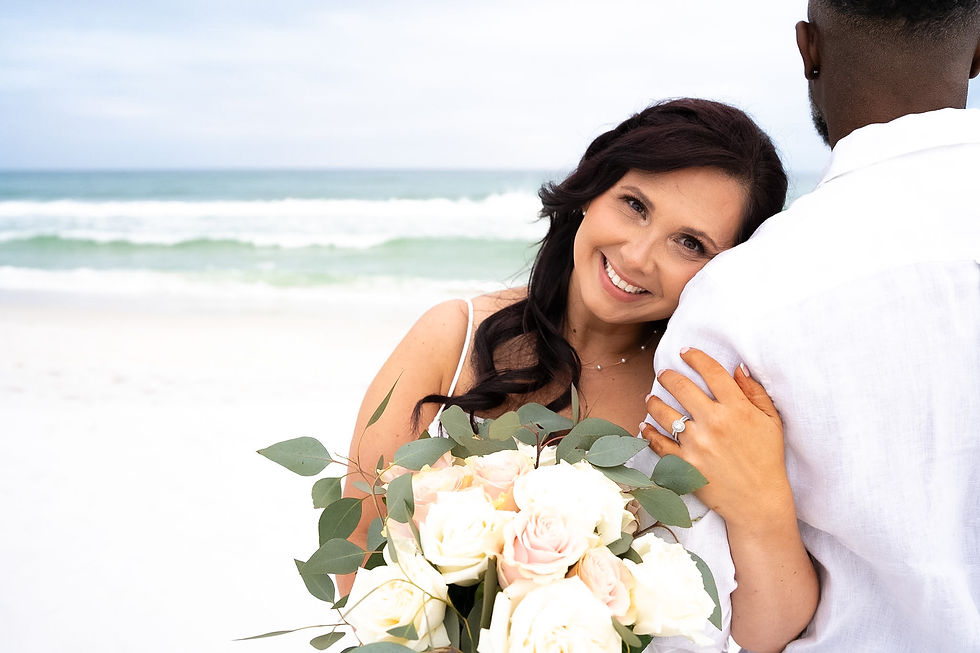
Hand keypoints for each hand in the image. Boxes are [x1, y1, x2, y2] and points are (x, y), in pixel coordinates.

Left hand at [640, 348, 792, 530]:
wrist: (758, 501)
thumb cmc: (767, 458)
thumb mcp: (771, 421)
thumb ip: (754, 392)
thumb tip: (737, 366)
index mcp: (737, 409)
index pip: (712, 372)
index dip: (695, 357)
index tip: (686, 352)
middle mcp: (714, 423)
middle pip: (682, 387)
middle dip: (669, 376)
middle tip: (664, 374)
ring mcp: (696, 444)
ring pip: (663, 413)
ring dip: (653, 402)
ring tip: (651, 398)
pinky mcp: (684, 464)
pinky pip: (658, 442)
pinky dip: (648, 432)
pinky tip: (645, 425)